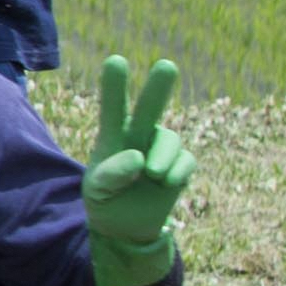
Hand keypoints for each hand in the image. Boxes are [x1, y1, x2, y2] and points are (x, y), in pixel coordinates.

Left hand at [82, 51, 190, 285]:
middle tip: (166, 65)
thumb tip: (139, 158)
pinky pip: (186, 160)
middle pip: (150, 107)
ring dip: (164, 156)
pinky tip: (166, 183)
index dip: (115, 85)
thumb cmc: (106, 198)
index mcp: (113, 135)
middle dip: (159, 87)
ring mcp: (162, 149)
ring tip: (152, 175)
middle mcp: (139, 135)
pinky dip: (178, 172)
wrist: (126, 225)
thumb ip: (112, 173)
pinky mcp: (180, 165)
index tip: (116, 60)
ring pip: (170, 139)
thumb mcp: (98, 189)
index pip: (113, 107)